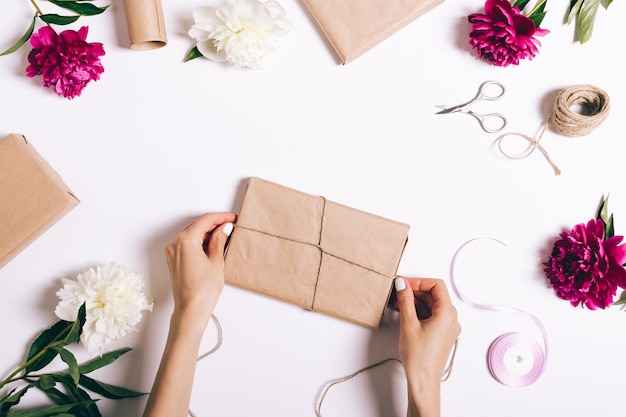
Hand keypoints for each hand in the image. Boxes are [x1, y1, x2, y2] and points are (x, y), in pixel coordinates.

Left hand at [165, 212, 235, 325]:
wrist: (191, 310)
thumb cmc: (203, 291)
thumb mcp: (217, 262)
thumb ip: (219, 241)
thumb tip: (223, 229)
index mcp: (186, 241)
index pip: (205, 220)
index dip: (221, 217)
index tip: (231, 218)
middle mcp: (176, 244)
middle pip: (197, 225)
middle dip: (213, 224)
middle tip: (229, 225)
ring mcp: (172, 252)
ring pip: (191, 234)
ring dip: (206, 233)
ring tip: (223, 236)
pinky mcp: (173, 260)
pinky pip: (186, 244)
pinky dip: (198, 242)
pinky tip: (211, 246)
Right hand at [394, 277, 460, 416]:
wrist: (423, 381)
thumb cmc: (419, 358)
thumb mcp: (408, 323)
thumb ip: (405, 300)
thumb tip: (402, 284)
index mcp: (447, 314)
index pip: (436, 286)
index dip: (419, 282)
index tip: (403, 283)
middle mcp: (451, 319)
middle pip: (434, 295)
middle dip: (415, 291)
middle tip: (397, 290)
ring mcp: (447, 327)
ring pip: (431, 305)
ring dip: (415, 301)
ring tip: (397, 301)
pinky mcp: (441, 334)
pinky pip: (431, 315)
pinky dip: (418, 311)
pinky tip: (404, 312)